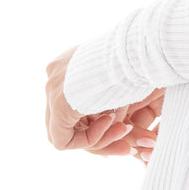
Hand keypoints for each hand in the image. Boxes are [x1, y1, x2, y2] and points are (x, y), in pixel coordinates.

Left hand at [45, 47, 164, 163]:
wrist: (130, 49)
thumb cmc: (135, 58)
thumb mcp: (120, 76)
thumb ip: (109, 96)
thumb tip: (116, 121)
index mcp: (71, 63)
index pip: (77, 104)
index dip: (100, 121)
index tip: (125, 126)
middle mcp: (57, 75)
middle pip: (71, 119)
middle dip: (101, 134)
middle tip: (127, 139)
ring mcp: (53, 89)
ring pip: (67, 132)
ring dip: (99, 137)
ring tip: (124, 130)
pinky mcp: (57, 104)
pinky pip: (64, 140)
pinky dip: (89, 139)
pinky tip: (111, 122)